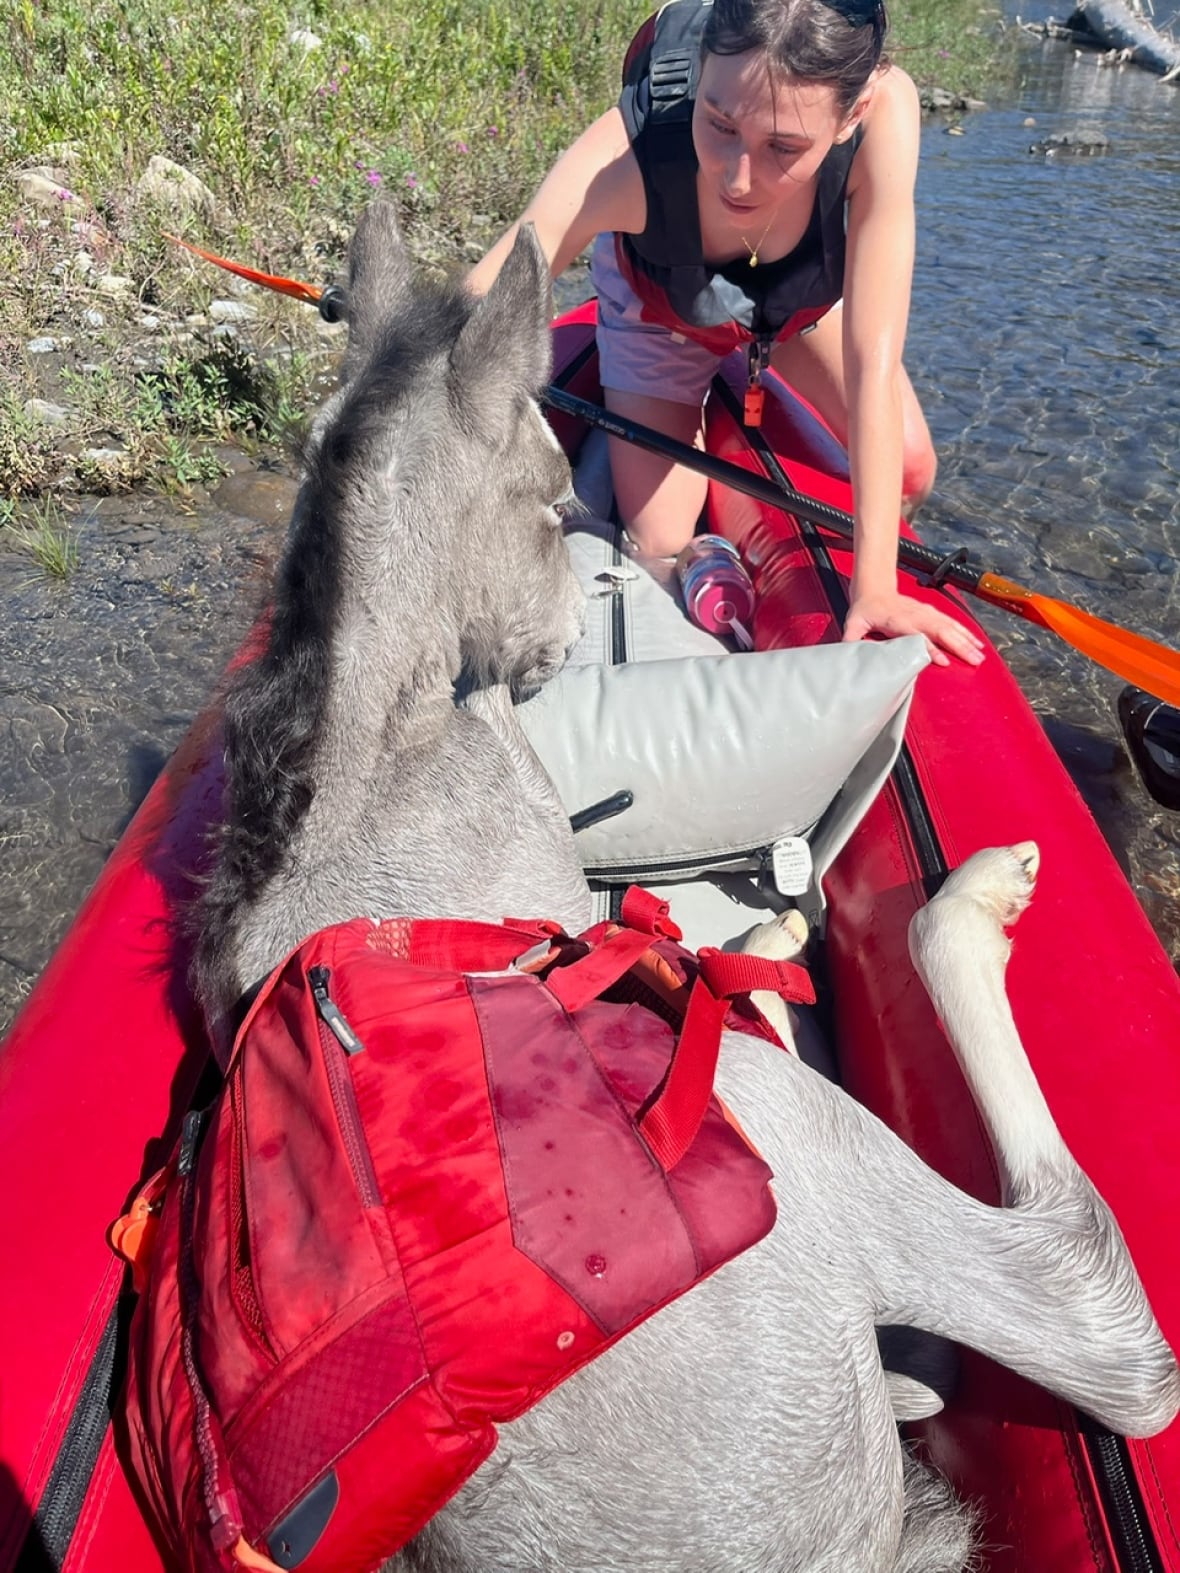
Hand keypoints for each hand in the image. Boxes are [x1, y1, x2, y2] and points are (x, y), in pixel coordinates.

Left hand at [842, 588, 985, 668]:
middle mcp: (916, 616)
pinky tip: (976, 643)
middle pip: (942, 631)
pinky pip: (952, 623)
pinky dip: (966, 633)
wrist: (874, 588)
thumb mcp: (853, 623)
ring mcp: (926, 613)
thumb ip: (851, 639)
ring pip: (951, 627)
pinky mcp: (932, 613)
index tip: (943, 661)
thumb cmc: (865, 609)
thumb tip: (846, 655)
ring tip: (980, 655)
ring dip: (967, 641)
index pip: (918, 636)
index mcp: (898, 620)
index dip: (930, 649)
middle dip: (959, 646)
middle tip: (974, 661)